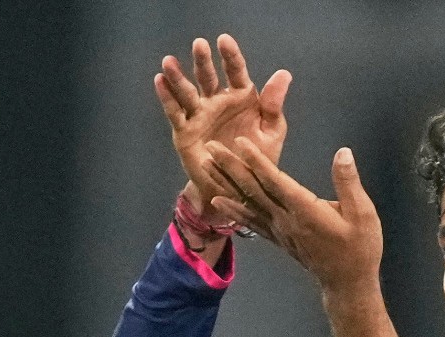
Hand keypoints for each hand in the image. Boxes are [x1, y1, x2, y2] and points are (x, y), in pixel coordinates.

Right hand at [154, 35, 291, 225]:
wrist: (241, 189)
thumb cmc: (258, 158)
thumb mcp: (271, 132)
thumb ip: (274, 105)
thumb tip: (284, 73)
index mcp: (241, 99)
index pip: (235, 72)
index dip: (230, 56)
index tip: (224, 40)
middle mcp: (218, 102)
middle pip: (209, 77)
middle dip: (203, 62)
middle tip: (199, 44)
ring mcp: (200, 115)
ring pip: (188, 92)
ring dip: (178, 77)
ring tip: (168, 62)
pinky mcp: (185, 131)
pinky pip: (175, 113)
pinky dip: (167, 98)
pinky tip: (160, 81)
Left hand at [207, 139, 382, 295]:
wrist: (347, 284)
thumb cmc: (359, 249)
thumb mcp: (363, 214)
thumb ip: (349, 183)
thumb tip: (343, 152)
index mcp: (306, 210)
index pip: (275, 182)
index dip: (257, 161)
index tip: (240, 143)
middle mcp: (285, 219)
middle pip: (254, 189)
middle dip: (232, 166)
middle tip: (211, 147)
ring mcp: (278, 230)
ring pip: (247, 203)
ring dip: (226, 183)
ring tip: (206, 166)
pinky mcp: (277, 238)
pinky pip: (251, 222)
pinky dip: (233, 210)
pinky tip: (218, 201)